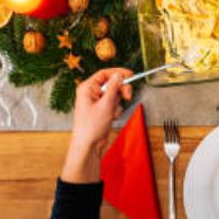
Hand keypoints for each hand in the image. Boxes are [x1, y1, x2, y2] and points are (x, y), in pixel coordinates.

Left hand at [61, 68, 132, 182]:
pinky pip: (114, 104)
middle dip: (121, 90)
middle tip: (127, 96)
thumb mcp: (105, 104)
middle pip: (112, 84)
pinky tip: (111, 117)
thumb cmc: (91, 127)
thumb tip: (119, 75)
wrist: (89, 145)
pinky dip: (116, 110)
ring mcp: (96, 102)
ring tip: (113, 112)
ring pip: (114, 94)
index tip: (131, 75)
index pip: (105, 73)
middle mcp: (91, 93)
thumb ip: (113, 87)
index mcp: (87, 88)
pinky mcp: (101, 110)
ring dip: (117, 103)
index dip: (118, 73)